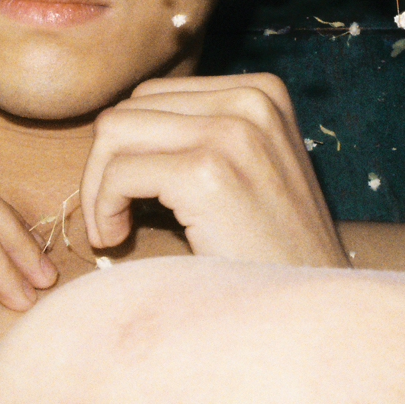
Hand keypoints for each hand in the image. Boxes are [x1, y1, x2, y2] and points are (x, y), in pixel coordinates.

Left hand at [79, 74, 347, 268]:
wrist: (306, 311)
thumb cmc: (266, 252)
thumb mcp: (245, 171)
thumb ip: (196, 135)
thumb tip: (113, 127)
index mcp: (260, 92)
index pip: (151, 96)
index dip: (126, 149)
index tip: (131, 197)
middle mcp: (251, 100)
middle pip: (128, 110)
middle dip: (105, 165)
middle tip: (114, 217)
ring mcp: (233, 133)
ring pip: (114, 133)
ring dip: (99, 186)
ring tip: (114, 229)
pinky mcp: (209, 172)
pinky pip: (119, 172)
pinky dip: (103, 208)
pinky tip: (117, 239)